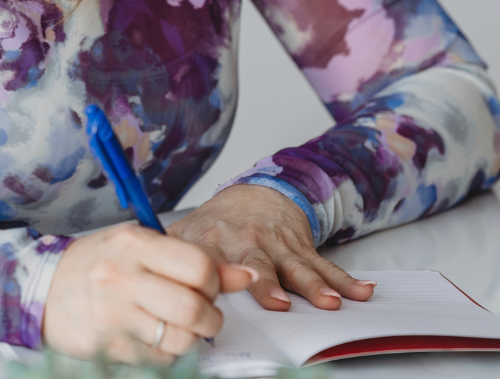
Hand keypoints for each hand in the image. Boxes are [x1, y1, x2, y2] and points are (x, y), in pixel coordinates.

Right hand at [42, 221, 256, 362]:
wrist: (44, 288)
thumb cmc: (98, 263)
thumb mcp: (142, 247)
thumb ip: (192, 260)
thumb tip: (244, 275)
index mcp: (135, 243)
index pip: (199, 266)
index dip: (215, 282)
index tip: (209, 286)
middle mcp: (123, 276)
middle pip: (194, 309)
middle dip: (211, 318)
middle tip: (204, 314)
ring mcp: (114, 314)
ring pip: (181, 340)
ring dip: (192, 339)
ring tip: (179, 327)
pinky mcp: (110, 345)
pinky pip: (160, 359)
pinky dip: (168, 353)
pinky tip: (155, 337)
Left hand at [168, 185, 375, 311]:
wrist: (257, 195)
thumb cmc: (218, 226)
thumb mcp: (187, 234)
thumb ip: (165, 257)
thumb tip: (137, 282)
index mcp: (214, 243)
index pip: (210, 264)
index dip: (211, 281)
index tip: (211, 300)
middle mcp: (248, 243)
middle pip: (256, 265)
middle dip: (266, 284)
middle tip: (275, 304)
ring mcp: (278, 246)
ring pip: (297, 268)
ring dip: (314, 286)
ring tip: (330, 303)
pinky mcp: (303, 248)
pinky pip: (325, 266)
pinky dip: (345, 281)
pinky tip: (363, 292)